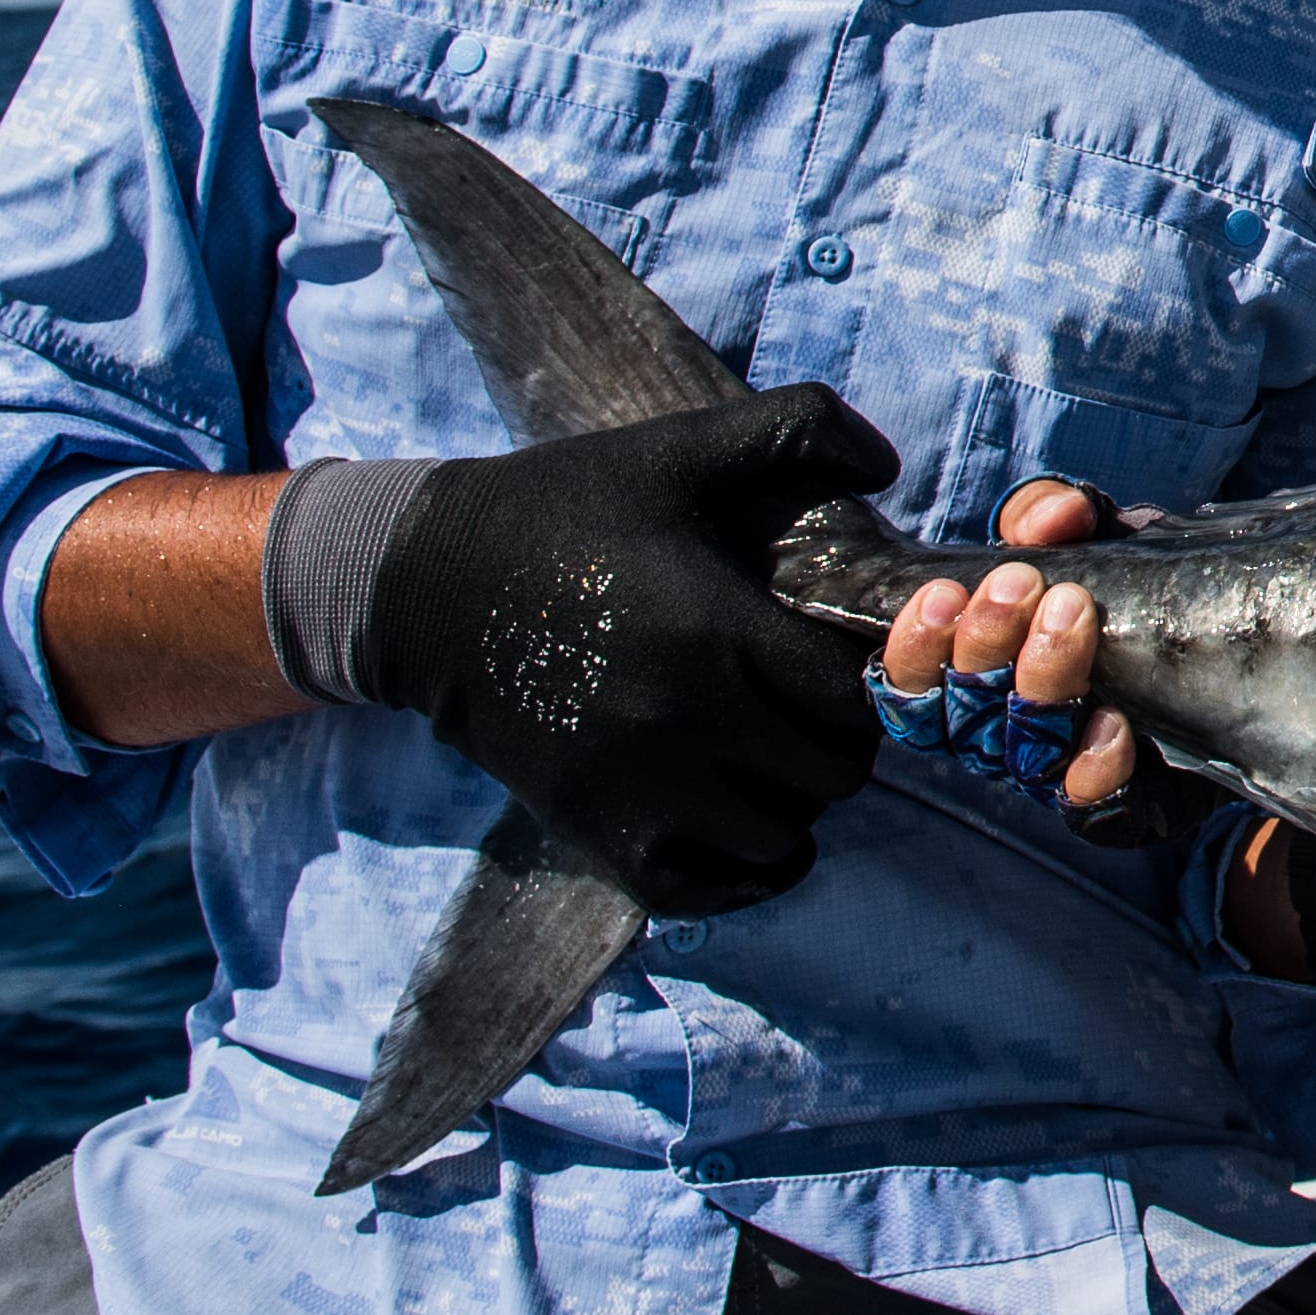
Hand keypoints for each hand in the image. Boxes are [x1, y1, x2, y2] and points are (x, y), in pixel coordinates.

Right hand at [357, 390, 895, 912]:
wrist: (427, 586)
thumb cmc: (566, 509)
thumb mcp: (679, 449)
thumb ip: (796, 427)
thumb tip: (888, 463)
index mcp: (714, 629)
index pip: (850, 696)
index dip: (863, 679)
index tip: (835, 659)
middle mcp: (681, 719)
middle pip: (830, 771)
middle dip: (836, 738)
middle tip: (807, 707)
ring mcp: (635, 786)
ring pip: (779, 834)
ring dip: (792, 800)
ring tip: (769, 754)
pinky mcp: (593, 830)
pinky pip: (707, 887)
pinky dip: (742, 866)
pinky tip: (742, 818)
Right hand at [870, 497, 1151, 833]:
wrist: (1210, 655)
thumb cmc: (1118, 591)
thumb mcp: (1087, 535)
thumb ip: (1052, 515)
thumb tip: (1054, 515)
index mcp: (966, 677)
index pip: (908, 682)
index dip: (914, 645)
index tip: (942, 592)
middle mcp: (995, 734)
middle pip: (962, 712)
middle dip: (986, 641)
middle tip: (1021, 581)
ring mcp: (1052, 772)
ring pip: (1021, 752)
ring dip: (1041, 678)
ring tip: (1073, 611)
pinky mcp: (1116, 802)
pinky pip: (1088, 803)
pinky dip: (1094, 765)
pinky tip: (1113, 721)